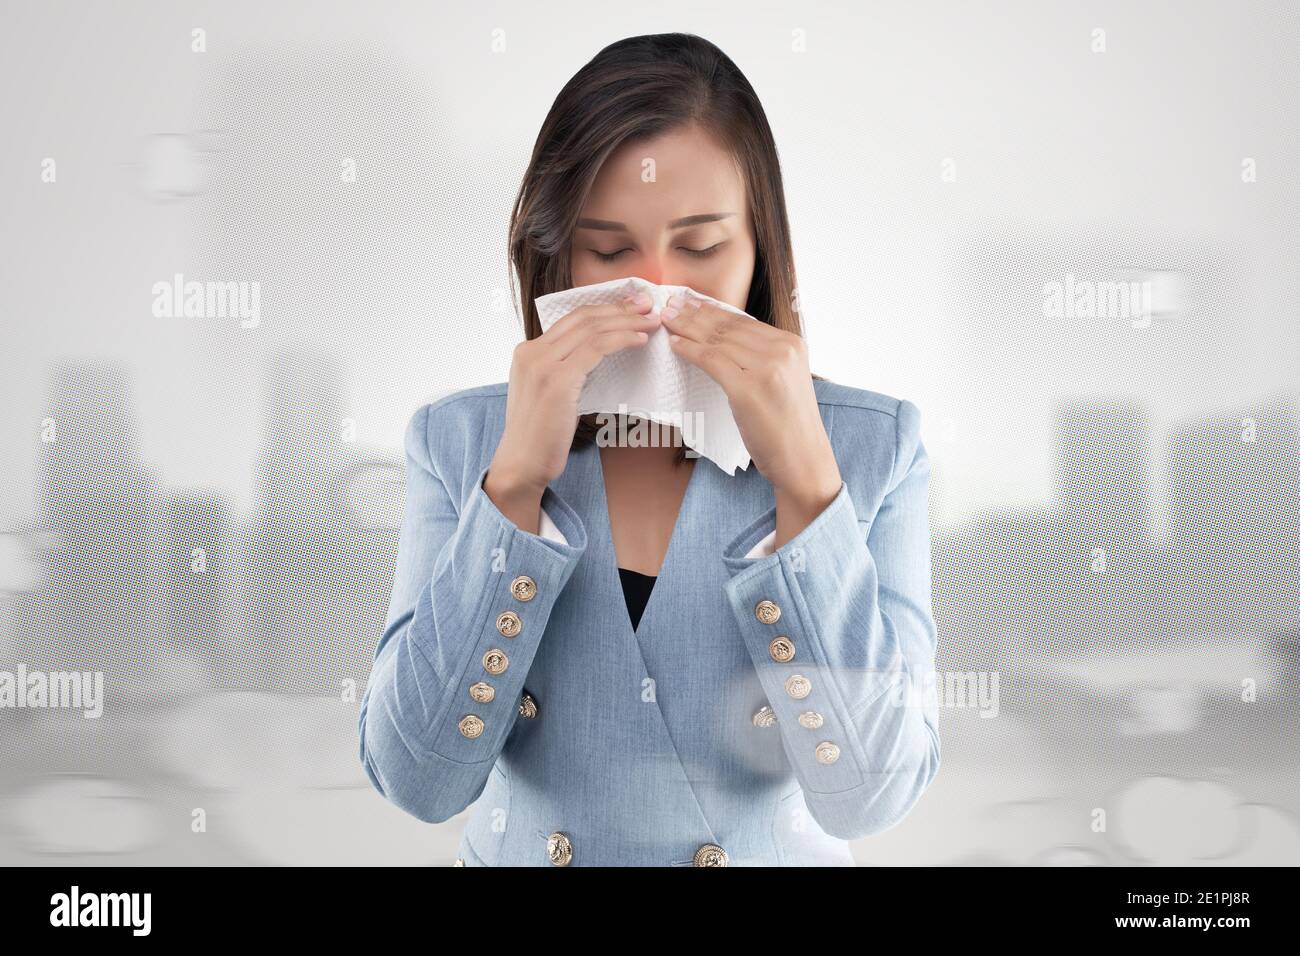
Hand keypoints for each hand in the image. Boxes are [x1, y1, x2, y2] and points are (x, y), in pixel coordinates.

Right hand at [485, 292, 659, 520]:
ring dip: (626, 322)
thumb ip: (563, 371)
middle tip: (648, 305)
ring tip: (651, 322)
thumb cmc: (540, 437)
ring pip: (591, 330)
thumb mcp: (548, 395)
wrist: (522, 465)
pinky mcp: (557, 380)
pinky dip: (621, 340)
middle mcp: (531, 352)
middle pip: (583, 318)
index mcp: (527, 351)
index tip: (631, 306)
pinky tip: (639, 341)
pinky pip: (595, 350)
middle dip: (619, 308)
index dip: (604, 308)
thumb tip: (596, 357)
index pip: (571, 319)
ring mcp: (541, 364)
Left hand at [661, 292, 841, 541]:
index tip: (691, 302)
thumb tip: (726, 343)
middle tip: (670, 304)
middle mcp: (782, 350)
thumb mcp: (783, 382)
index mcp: (792, 345)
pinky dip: (689, 350)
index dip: (713, 310)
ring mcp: (766, 368)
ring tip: (666, 319)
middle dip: (695, 313)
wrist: (804, 460)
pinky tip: (674, 344)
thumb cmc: (789, 427)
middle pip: (728, 327)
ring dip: (686, 327)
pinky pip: (711, 360)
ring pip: (717, 340)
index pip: (743, 321)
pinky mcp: (748, 389)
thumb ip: (763, 359)